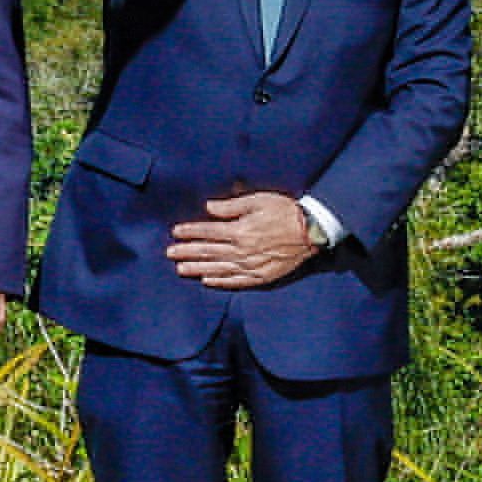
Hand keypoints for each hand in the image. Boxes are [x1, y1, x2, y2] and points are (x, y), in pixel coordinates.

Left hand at [169, 191, 315, 290]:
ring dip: (197, 268)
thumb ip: (231, 206)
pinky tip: (207, 280)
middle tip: (169, 253)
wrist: (311, 231)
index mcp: (240, 230)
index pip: (208, 232)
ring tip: (181, 269)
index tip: (175, 232)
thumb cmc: (285, 211)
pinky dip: (220, 281)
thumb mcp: (258, 200)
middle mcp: (242, 251)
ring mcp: (251, 266)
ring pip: (218, 268)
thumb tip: (208, 208)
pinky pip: (236, 281)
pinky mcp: (262, 276)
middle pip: (208, 252)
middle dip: (187, 252)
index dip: (190, 232)